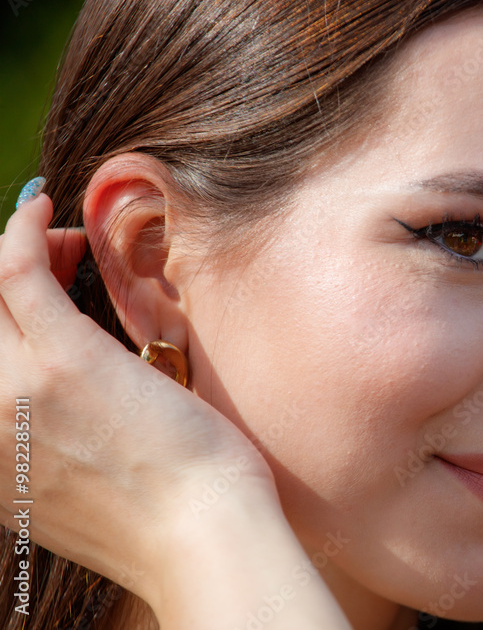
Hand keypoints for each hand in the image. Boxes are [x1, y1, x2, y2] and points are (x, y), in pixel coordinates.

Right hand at [0, 194, 351, 627]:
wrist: (199, 538)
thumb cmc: (166, 514)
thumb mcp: (79, 490)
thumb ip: (50, 448)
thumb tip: (63, 406)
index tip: (28, 290)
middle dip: (1, 273)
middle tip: (51, 259)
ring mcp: (12, 390)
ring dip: (19, 248)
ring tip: (65, 241)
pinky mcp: (64, 359)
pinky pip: (13, 267)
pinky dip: (24, 228)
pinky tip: (47, 207)